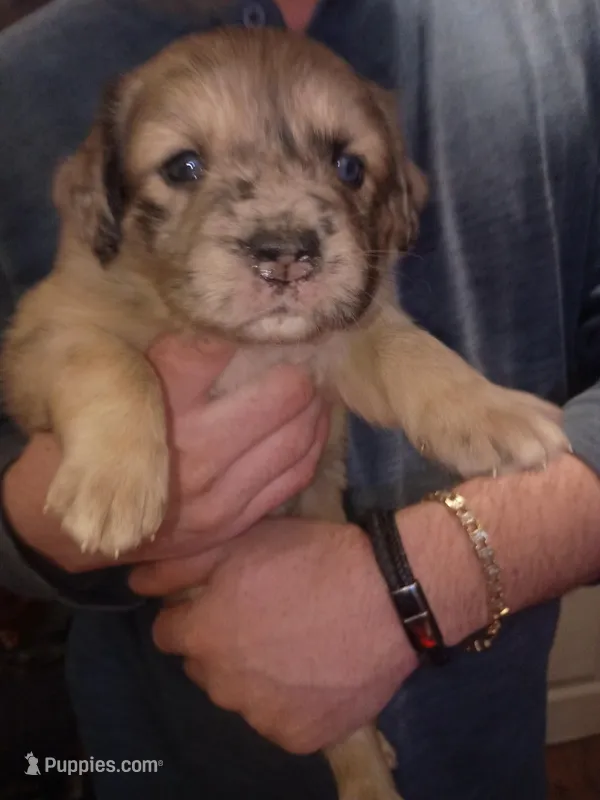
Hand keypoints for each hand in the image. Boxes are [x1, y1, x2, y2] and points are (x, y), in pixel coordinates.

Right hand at [2, 335, 328, 572]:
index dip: (248, 330)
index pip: (215, 350)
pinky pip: (294, 475)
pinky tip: (314, 423)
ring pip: (296, 437)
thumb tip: (235, 324)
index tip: (269, 319)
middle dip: (300, 370)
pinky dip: (314, 443)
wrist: (86, 522)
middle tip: (308, 355)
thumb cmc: (110, 440)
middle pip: (281, 394)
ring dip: (316, 405)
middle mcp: (192, 449)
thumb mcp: (128, 388)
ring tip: (316, 386)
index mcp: (160, 406)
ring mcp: (218, 494)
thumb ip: (177, 358)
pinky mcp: (232, 522)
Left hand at [131, 519, 416, 753]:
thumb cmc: (311, 559)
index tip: (224, 600)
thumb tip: (135, 581)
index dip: (194, 613)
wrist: (387, 597)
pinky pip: (279, 720)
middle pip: (204, 668)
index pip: (168, 633)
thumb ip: (180, 564)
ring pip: (241, 696)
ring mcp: (261, 717)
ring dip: (255, 675)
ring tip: (296, 643)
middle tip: (264, 617)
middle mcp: (222, 685)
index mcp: (202, 636)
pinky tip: (317, 671)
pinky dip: (290, 701)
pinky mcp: (300, 738)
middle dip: (222, 645)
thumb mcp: (242, 541)